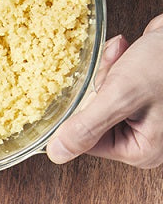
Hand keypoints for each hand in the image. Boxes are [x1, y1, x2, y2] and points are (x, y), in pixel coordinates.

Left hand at [47, 14, 162, 167]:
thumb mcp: (122, 95)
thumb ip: (86, 127)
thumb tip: (56, 154)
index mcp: (141, 150)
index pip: (86, 141)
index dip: (84, 111)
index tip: (99, 89)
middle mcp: (145, 137)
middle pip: (93, 117)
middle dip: (101, 87)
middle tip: (120, 69)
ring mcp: (147, 116)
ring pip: (102, 95)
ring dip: (109, 70)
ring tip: (128, 56)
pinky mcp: (147, 94)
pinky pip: (117, 80)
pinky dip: (120, 62)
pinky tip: (132, 49)